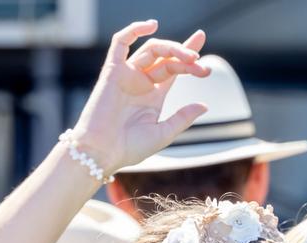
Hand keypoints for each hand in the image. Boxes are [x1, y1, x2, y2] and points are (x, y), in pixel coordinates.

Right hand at [69, 20, 210, 173]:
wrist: (101, 152)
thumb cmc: (128, 148)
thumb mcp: (163, 133)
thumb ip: (183, 118)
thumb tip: (205, 105)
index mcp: (153, 96)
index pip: (174, 68)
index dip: (189, 55)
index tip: (203, 44)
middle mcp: (141, 82)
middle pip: (167, 58)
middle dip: (186, 57)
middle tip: (200, 65)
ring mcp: (127, 75)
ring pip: (151, 50)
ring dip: (171, 48)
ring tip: (189, 58)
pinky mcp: (112, 71)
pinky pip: (120, 42)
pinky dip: (134, 30)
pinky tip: (151, 25)